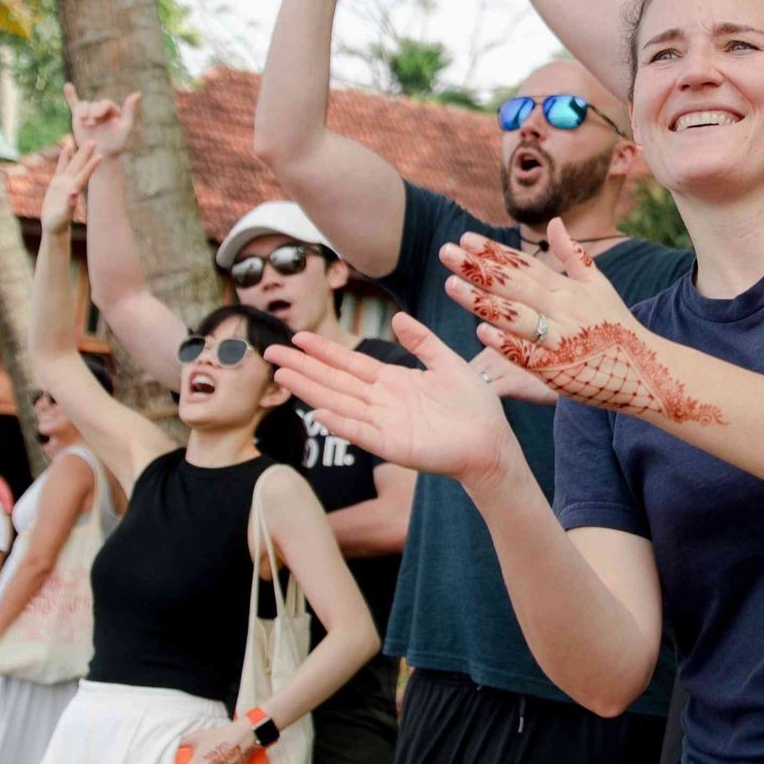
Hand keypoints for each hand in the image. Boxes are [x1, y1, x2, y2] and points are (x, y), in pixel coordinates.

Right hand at [37, 138, 101, 224]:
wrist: (54, 227)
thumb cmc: (58, 224)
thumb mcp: (62, 215)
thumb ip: (69, 204)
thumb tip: (73, 194)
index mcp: (73, 190)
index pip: (84, 175)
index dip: (91, 165)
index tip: (100, 155)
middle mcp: (70, 184)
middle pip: (79, 166)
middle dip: (86, 154)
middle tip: (94, 140)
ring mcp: (64, 183)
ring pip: (71, 164)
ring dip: (77, 153)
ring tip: (81, 140)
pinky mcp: (56, 183)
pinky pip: (61, 167)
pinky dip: (64, 157)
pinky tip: (67, 148)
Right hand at [64, 83, 139, 156]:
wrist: (100, 155)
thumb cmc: (114, 144)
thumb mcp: (124, 127)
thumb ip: (129, 110)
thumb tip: (137, 93)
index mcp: (113, 111)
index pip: (105, 104)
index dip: (99, 110)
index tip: (96, 120)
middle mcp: (101, 110)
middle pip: (93, 104)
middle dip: (91, 113)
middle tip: (90, 124)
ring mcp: (89, 112)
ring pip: (83, 105)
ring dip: (82, 112)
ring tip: (84, 123)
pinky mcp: (78, 117)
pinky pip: (74, 104)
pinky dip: (70, 95)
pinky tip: (67, 86)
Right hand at [266, 317, 516, 486]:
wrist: (492, 441)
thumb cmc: (474, 406)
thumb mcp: (447, 363)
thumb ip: (422, 342)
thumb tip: (397, 317)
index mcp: (394, 382)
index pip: (350, 363)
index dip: (324, 351)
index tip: (298, 337)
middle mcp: (382, 402)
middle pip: (335, 381)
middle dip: (304, 368)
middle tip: (272, 353)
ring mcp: (385, 424)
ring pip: (340, 404)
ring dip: (312, 392)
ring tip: (283, 375)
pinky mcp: (394, 446)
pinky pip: (362, 433)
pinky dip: (342, 424)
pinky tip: (320, 413)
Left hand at [441, 221, 719, 423]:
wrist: (645, 369)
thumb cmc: (617, 327)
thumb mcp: (599, 285)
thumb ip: (573, 254)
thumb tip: (555, 222)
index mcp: (567, 288)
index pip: (524, 264)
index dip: (494, 251)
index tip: (465, 238)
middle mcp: (562, 308)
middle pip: (514, 285)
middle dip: (478, 268)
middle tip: (446, 251)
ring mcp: (560, 338)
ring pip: (516, 316)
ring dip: (482, 301)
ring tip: (451, 286)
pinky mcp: (560, 369)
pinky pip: (529, 355)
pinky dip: (507, 344)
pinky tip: (482, 333)